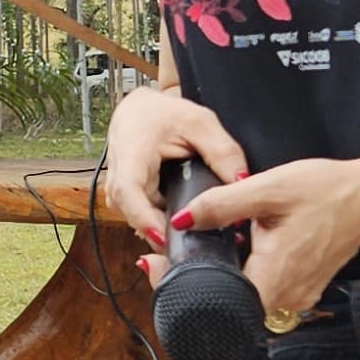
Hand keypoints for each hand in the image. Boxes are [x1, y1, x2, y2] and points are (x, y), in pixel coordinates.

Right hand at [103, 82, 247, 255]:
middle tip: (206, 246)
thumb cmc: (164, 114)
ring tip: (205, 237)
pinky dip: (165, 227)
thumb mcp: (200, 124)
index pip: (129, 194)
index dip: (145, 219)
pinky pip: (145, 221)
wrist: (139, 112)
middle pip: (137, 218)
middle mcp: (118, 181)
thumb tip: (242, 182)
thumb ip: (223, 152)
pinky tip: (191, 228)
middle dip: (168, 235)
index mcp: (131, 156)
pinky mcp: (127, 203)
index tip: (167, 237)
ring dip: (168, 233)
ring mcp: (120, 196)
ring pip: (141, 224)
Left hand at [177, 155, 359, 324]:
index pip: (219, 306)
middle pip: (228, 307)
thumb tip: (181, 220)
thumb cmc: (326, 189)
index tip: (160, 269)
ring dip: (219, 281)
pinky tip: (234, 252)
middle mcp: (287, 296)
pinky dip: (244, 277)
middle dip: (194, 284)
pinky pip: (263, 292)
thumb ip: (221, 205)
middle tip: (167, 258)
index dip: (183, 290)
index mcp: (275, 275)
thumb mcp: (269, 188)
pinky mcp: (303, 288)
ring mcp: (297, 296)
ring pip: (245, 300)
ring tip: (197, 252)